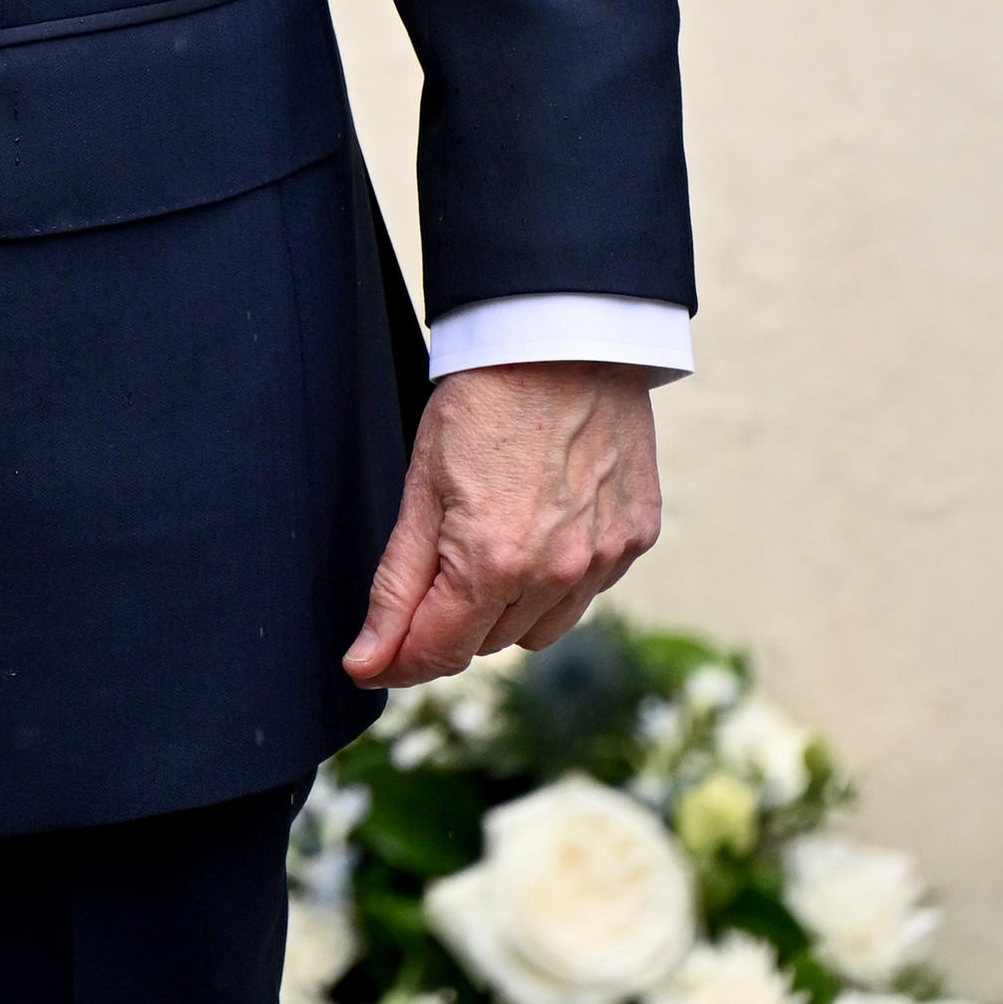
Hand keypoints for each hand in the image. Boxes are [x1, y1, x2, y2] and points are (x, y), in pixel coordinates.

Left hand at [345, 361, 663, 687]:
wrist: (562, 339)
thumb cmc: (481, 402)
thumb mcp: (420, 488)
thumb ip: (396, 586)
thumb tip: (367, 664)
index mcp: (493, 561)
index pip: (440, 653)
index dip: (400, 660)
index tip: (373, 659)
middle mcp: (557, 573)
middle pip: (486, 643)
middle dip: (450, 620)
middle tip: (437, 558)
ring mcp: (605, 559)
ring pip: (538, 629)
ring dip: (506, 608)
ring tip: (492, 537)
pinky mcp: (635, 540)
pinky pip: (585, 592)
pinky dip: (557, 578)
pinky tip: (542, 523)